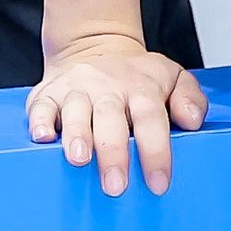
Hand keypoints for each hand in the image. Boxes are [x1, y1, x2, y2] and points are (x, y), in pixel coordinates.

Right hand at [29, 31, 206, 195]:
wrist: (94, 45)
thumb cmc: (136, 76)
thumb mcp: (173, 77)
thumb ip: (190, 97)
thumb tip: (192, 120)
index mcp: (141, 87)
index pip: (151, 118)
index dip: (156, 151)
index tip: (157, 183)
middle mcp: (106, 86)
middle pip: (111, 119)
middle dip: (113, 152)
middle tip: (115, 185)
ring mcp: (76, 89)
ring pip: (75, 111)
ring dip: (76, 136)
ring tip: (79, 160)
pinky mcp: (48, 93)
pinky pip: (40, 106)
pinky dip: (39, 121)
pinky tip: (42, 138)